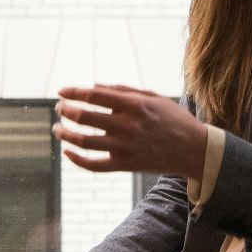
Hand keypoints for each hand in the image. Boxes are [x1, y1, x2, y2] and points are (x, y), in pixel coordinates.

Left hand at [53, 84, 207, 177]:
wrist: (194, 150)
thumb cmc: (173, 119)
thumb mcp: (152, 97)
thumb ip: (123, 90)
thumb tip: (94, 86)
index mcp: (133, 105)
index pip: (94, 95)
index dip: (73, 92)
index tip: (61, 91)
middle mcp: (127, 125)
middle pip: (84, 116)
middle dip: (66, 110)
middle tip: (59, 108)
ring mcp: (125, 147)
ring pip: (83, 142)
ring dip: (65, 134)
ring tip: (57, 129)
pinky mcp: (125, 165)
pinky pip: (94, 165)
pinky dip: (76, 160)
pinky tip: (67, 152)